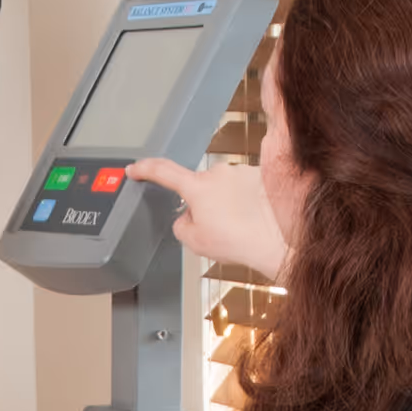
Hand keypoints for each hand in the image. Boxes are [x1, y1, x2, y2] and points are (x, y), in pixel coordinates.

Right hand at [127, 155, 287, 280]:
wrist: (277, 240)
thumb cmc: (240, 240)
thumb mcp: (194, 242)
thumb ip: (181, 225)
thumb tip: (186, 218)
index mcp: (197, 187)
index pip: (163, 171)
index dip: (144, 169)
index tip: (134, 168)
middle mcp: (218, 173)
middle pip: (197, 187)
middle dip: (200, 205)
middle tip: (212, 229)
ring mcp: (240, 172)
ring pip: (221, 189)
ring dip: (224, 205)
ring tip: (236, 228)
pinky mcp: (258, 176)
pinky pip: (242, 189)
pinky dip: (243, 203)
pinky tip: (250, 220)